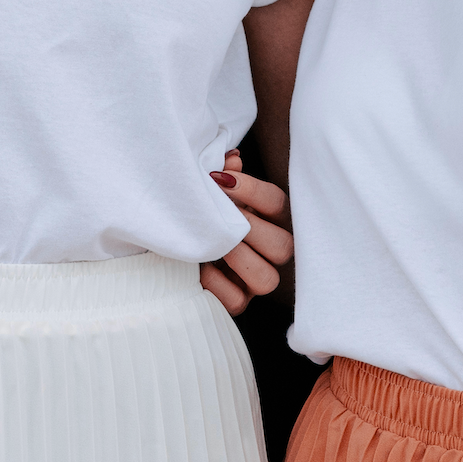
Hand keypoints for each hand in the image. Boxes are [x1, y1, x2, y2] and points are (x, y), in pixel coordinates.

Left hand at [198, 151, 291, 316]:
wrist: (178, 247)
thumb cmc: (206, 213)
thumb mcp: (215, 194)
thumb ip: (225, 176)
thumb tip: (232, 159)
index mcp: (272, 219)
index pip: (279, 204)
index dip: (252, 190)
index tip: (219, 178)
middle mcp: (273, 252)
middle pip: (284, 245)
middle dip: (249, 227)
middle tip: (220, 214)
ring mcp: (257, 280)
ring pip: (266, 278)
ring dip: (238, 257)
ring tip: (214, 242)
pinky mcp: (237, 302)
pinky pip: (236, 301)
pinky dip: (217, 283)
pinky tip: (201, 266)